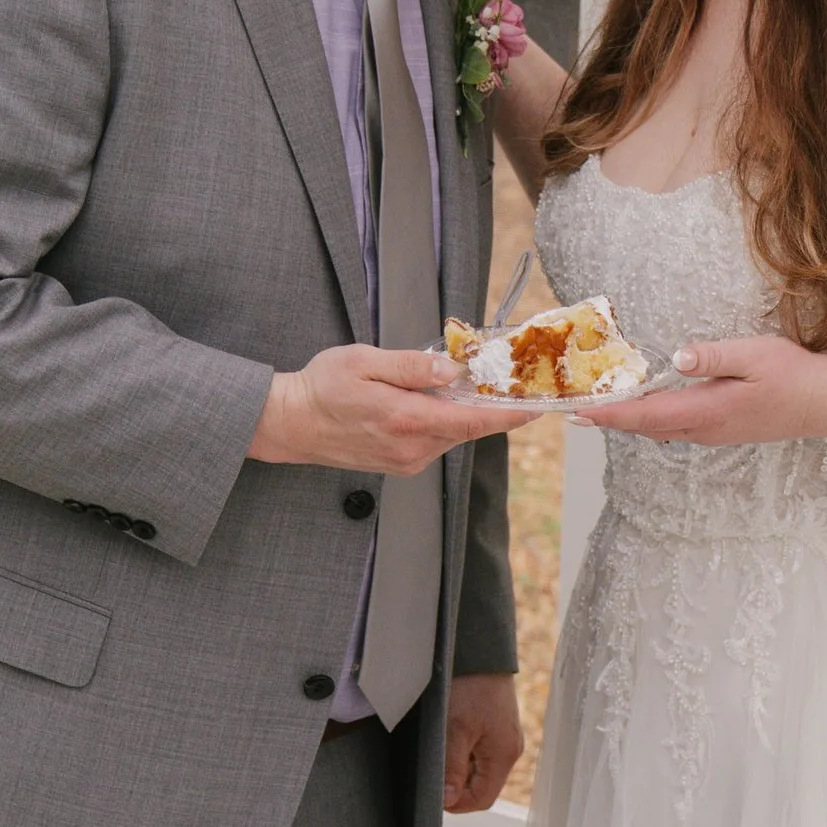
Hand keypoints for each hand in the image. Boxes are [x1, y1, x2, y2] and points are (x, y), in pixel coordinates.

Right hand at [248, 343, 534, 474]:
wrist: (291, 423)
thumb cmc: (321, 389)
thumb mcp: (364, 362)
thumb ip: (411, 367)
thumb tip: (451, 370)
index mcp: (405, 420)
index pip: (472, 420)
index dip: (508, 414)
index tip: (536, 406)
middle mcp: (411, 447)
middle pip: (467, 427)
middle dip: (487, 404)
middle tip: (503, 378)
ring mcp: (407, 460)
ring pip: (452, 433)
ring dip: (461, 411)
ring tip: (459, 383)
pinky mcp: (402, 463)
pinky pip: (436, 440)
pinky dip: (443, 421)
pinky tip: (430, 401)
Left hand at [443, 670, 524, 812]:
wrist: (480, 648)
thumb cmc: (470, 686)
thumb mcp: (454, 730)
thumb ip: (452, 769)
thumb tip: (449, 801)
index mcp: (504, 755)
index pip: (482, 799)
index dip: (456, 803)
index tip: (434, 792)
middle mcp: (509, 749)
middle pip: (480, 784)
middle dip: (455, 782)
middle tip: (434, 763)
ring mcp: (504, 737)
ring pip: (477, 767)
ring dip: (457, 763)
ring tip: (441, 742)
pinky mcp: (496, 725)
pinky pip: (478, 749)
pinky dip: (462, 748)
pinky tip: (449, 732)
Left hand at [580, 333, 826, 446]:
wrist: (821, 404)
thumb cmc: (792, 376)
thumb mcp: (754, 355)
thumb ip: (713, 357)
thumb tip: (678, 358)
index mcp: (707, 410)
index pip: (647, 415)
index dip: (611, 414)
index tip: (581, 413)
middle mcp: (704, 429)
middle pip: (646, 427)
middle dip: (611, 420)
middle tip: (577, 413)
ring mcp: (712, 433)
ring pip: (660, 430)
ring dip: (630, 422)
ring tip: (601, 411)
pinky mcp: (720, 430)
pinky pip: (675, 429)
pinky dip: (651, 421)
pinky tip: (644, 410)